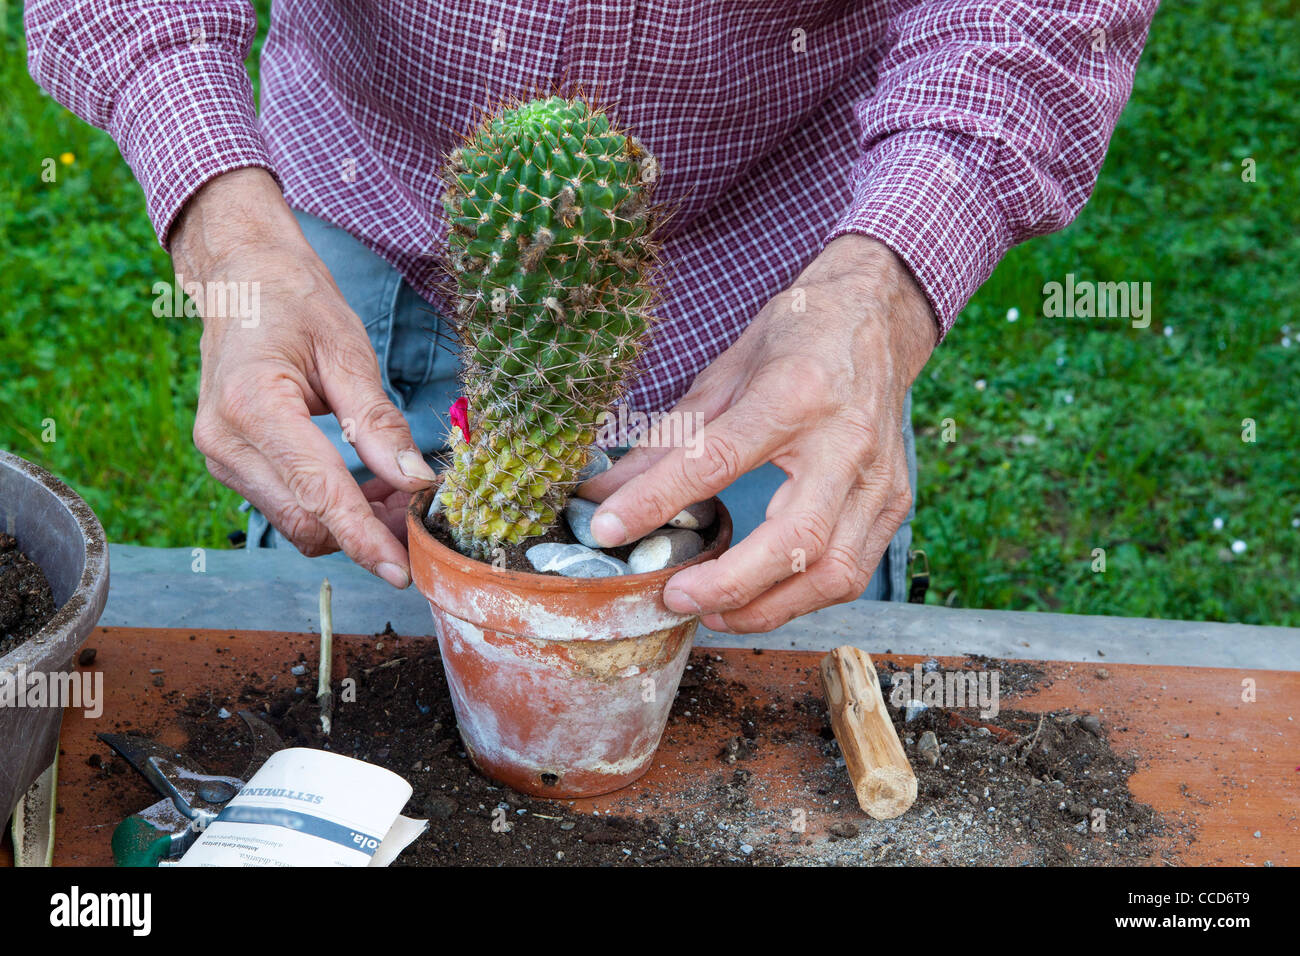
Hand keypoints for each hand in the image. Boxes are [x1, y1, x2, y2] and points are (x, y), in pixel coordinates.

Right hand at [172, 168, 436, 587]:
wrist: (239, 279)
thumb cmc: (293, 303)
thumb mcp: (347, 350)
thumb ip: (378, 420)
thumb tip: (416, 480)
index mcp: (251, 406)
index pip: (317, 492)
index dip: (363, 537)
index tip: (401, 568)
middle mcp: (225, 442)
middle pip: (306, 521)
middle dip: (368, 532)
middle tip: (423, 515)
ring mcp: (222, 458)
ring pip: (297, 522)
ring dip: (353, 524)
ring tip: (401, 496)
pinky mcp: (231, 465)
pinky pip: (287, 506)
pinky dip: (332, 509)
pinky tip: (370, 489)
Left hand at [581, 235, 936, 631]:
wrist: (876, 318)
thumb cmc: (796, 340)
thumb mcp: (722, 376)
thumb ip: (666, 442)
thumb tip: (603, 492)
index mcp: (794, 394)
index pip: (717, 460)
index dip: (657, 500)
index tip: (609, 530)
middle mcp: (845, 441)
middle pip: (794, 539)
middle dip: (730, 584)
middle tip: (675, 596)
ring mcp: (878, 478)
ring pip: (832, 572)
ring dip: (769, 607)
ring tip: (713, 609)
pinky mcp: (894, 503)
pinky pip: (852, 571)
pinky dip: (803, 596)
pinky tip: (762, 595)